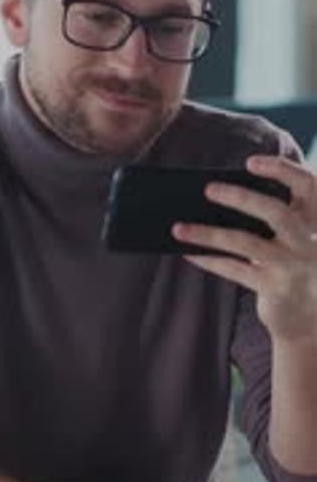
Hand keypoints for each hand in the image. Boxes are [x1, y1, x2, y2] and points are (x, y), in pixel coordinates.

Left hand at [173, 156, 316, 341]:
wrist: (307, 319)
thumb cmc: (291, 267)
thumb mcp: (291, 240)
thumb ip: (269, 220)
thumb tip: (213, 201)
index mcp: (314, 221)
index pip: (309, 184)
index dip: (282, 170)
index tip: (250, 162)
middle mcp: (309, 241)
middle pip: (276, 212)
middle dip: (240, 197)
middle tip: (208, 189)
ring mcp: (292, 266)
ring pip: (245, 242)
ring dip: (207, 233)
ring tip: (178, 227)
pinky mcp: (275, 289)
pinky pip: (234, 269)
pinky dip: (208, 259)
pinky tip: (188, 252)